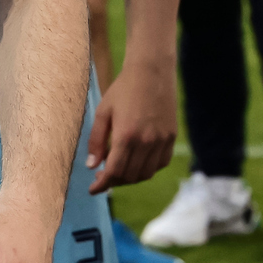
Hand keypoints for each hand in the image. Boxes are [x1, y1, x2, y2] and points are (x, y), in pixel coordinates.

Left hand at [85, 60, 175, 191]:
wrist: (151, 72)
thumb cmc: (123, 89)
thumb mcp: (103, 112)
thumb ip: (96, 141)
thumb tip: (92, 166)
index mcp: (127, 135)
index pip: (114, 171)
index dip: (102, 184)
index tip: (93, 190)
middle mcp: (146, 142)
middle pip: (130, 176)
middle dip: (114, 181)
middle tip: (102, 177)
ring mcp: (162, 141)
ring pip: (146, 173)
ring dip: (130, 177)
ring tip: (118, 170)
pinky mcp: (171, 138)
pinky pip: (160, 164)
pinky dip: (147, 169)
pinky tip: (137, 162)